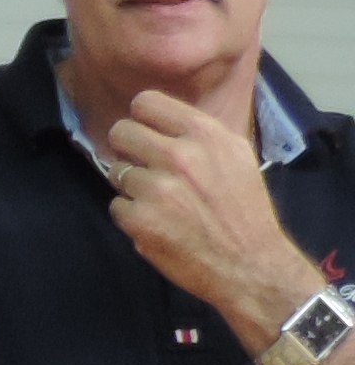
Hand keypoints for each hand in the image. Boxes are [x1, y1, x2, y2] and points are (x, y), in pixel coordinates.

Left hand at [105, 88, 329, 338]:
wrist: (248, 262)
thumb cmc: (242, 209)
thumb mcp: (234, 156)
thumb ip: (197, 136)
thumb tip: (159, 122)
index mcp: (205, 134)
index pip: (146, 102)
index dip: (140, 118)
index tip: (144, 131)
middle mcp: (179, 155)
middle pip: (120, 132)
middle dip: (126, 148)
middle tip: (141, 165)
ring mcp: (156, 188)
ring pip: (116, 171)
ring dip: (130, 185)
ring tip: (160, 201)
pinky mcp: (139, 219)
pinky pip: (116, 205)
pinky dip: (130, 215)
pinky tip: (157, 223)